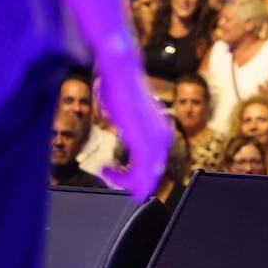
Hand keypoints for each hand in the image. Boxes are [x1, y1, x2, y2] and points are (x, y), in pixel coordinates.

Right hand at [96, 59, 170, 201]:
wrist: (121, 74)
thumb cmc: (119, 89)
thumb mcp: (125, 113)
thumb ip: (128, 125)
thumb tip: (121, 124)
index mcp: (160, 131)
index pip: (156, 162)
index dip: (143, 176)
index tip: (126, 178)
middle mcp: (162, 136)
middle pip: (153, 172)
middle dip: (137, 185)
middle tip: (125, 193)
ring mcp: (155, 139)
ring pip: (145, 175)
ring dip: (125, 181)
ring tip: (107, 175)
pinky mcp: (144, 140)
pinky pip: (138, 171)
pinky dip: (123, 177)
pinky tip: (105, 169)